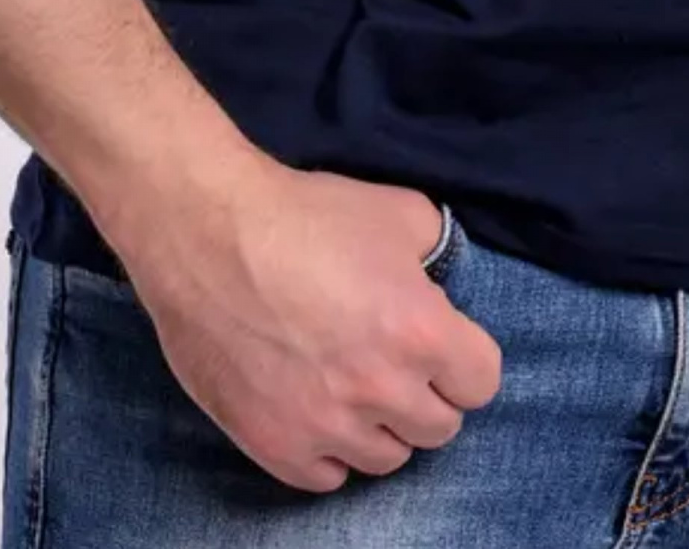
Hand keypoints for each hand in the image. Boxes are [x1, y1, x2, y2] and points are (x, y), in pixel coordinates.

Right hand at [124, 160, 503, 494]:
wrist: (206, 234)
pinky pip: (327, 477)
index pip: (481, 383)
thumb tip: (439, 280)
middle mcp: (380, 389)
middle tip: (392, 360)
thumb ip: (435, 250)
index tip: (441, 342)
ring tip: (352, 384)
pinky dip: (328, 450)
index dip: (464, 359)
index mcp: (420, 331)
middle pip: (439, 428)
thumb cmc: (302, 214)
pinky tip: (315, 408)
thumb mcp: (395, 209)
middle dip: (424, 393)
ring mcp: (326, 425)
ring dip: (379, 426)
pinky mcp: (276, 446)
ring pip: (387, 459)